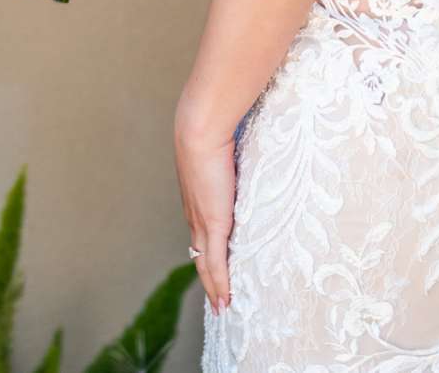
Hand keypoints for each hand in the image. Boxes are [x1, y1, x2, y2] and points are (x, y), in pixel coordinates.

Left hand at [174, 107, 236, 312]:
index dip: (206, 256)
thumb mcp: (224, 153)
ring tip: (222, 308)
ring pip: (206, 265)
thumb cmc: (212, 133)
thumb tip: (244, 155)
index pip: (200, 237)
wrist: (200, 130)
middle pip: (200, 258)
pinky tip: (226, 300)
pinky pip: (216, 262)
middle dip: (208, 281)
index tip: (212, 271)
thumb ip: (232, 162)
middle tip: (217, 302)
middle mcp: (195, 216)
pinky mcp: (213, 223)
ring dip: (214, 289)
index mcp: (196, 201)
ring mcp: (202, 222)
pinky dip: (221, 283)